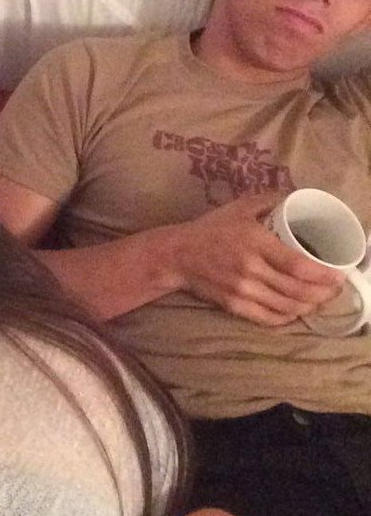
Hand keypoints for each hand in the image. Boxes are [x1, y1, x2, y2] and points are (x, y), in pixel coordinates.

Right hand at [171, 193, 344, 325]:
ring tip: (318, 299)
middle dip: (323, 293)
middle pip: (297, 290)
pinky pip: (269, 318)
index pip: (297, 265)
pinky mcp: (234, 306)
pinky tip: (295, 310)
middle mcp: (250, 269)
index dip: (323, 275)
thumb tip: (299, 197)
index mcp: (254, 243)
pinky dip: (288, 317)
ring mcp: (242, 290)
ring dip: (309, 306)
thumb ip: (269, 200)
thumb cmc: (210, 229)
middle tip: (334, 288)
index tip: (339, 275)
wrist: (177, 255)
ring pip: (287, 307)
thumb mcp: (238, 208)